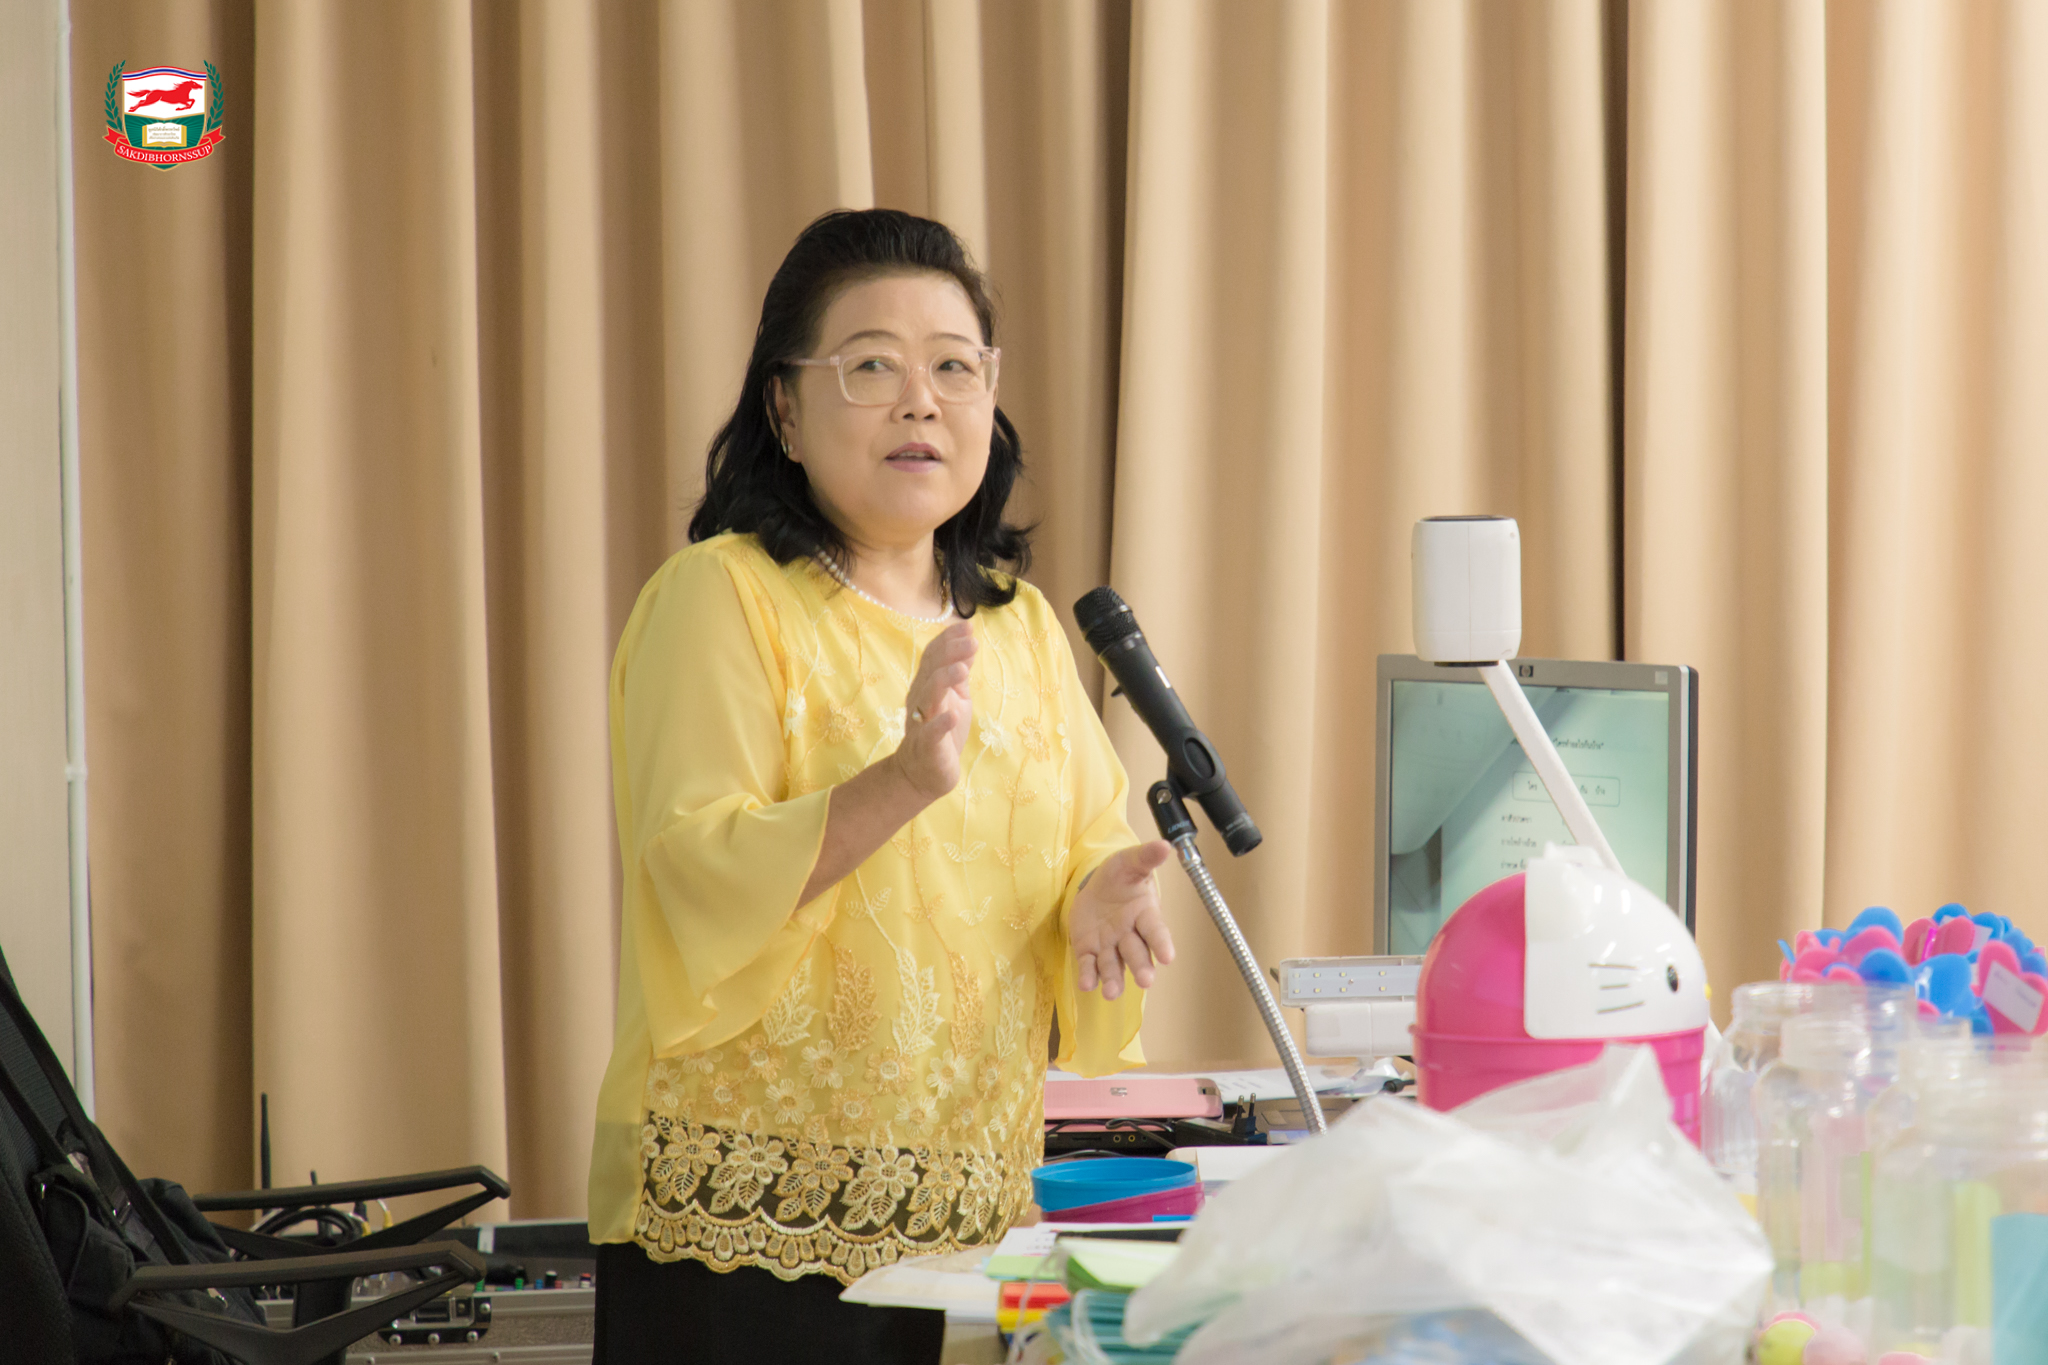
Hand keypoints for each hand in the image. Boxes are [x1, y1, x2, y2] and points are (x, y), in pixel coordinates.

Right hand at [888, 621, 975, 802]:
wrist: (923, 773)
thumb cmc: (941, 731)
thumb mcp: (956, 697)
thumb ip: (959, 673)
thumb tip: (970, 643)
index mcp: (927, 685)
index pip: (933, 656)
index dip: (949, 639)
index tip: (969, 626)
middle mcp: (920, 699)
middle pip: (931, 670)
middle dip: (951, 653)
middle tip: (973, 642)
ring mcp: (921, 721)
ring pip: (928, 695)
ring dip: (944, 680)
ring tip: (963, 669)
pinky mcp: (927, 745)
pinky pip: (931, 732)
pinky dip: (941, 723)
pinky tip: (953, 715)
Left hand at [1069, 841, 1176, 1000]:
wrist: (1095, 885)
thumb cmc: (1119, 876)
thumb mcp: (1129, 862)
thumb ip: (1146, 857)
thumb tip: (1166, 845)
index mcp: (1144, 914)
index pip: (1155, 930)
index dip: (1162, 943)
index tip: (1168, 957)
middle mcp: (1130, 934)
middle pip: (1137, 953)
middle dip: (1141, 967)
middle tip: (1146, 981)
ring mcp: (1109, 945)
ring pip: (1114, 966)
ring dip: (1114, 980)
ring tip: (1111, 993)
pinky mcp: (1088, 950)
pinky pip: (1089, 965)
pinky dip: (1088, 976)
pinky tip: (1086, 984)